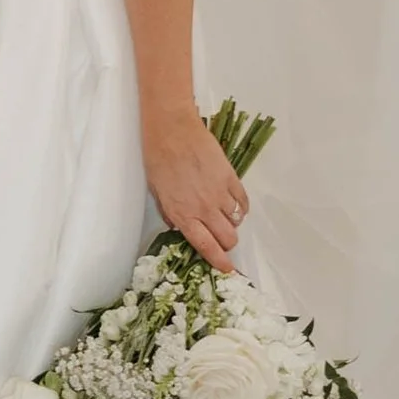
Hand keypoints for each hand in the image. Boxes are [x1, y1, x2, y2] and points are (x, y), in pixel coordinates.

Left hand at [143, 105, 246, 267]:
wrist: (172, 129)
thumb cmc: (157, 157)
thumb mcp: (156, 190)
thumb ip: (169, 212)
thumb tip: (178, 225)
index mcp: (183, 214)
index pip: (206, 246)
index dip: (219, 261)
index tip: (227, 268)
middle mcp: (204, 208)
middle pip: (228, 238)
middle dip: (227, 244)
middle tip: (223, 240)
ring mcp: (219, 193)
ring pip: (237, 221)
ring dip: (232, 224)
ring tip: (225, 217)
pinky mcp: (231, 177)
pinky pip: (243, 201)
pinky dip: (241, 207)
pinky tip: (234, 204)